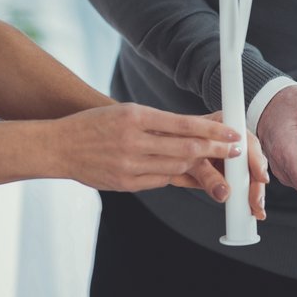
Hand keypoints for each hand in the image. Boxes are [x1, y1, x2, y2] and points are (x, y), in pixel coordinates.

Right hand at [53, 103, 240, 191]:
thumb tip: (195, 130)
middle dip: (217, 150)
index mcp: (135, 117)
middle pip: (187, 148)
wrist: (59, 146)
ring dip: (199, 163)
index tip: (233, 133)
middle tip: (236, 149)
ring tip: (213, 158)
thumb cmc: (97, 124)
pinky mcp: (126, 183)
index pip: (185, 124)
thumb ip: (159, 123)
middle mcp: (133, 141)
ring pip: (177, 166)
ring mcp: (129, 164)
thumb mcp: (126, 112)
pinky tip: (183, 169)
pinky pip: (162, 180)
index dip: (214, 130)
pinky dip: (175, 173)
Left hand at [170, 112, 268, 219]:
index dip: (255, 161)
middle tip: (256, 202)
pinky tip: (250, 208)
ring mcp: (230, 156)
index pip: (247, 143)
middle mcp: (231, 140)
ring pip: (249, 174)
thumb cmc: (169, 146)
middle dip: (256, 184)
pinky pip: (240, 184)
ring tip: (255, 210)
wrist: (154, 151)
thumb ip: (207, 176)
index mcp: (224, 126)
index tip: (260, 177)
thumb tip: (223, 192)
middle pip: (253, 162)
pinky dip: (244, 197)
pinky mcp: (226, 172)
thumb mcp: (188, 162)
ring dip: (254, 193)